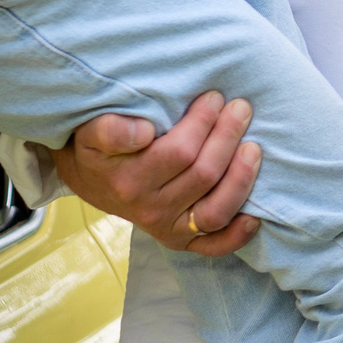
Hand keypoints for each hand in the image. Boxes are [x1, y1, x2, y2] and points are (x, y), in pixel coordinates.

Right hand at [51, 92, 263, 257]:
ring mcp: (166, 229)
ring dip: (241, 178)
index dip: (203, 122)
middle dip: (228, 136)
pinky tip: (254, 215)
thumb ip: (110, 129)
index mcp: (129, 180)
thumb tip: (143, 132)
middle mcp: (149, 209)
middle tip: (240, 107)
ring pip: (215, 211)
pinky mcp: (179, 241)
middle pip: (204, 175)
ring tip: (253, 147)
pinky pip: (213, 246)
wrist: (88, 177)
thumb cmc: (97, 147)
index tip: (214, 96)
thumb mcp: (92, 130)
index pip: (179, 152)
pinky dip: (237, 235)